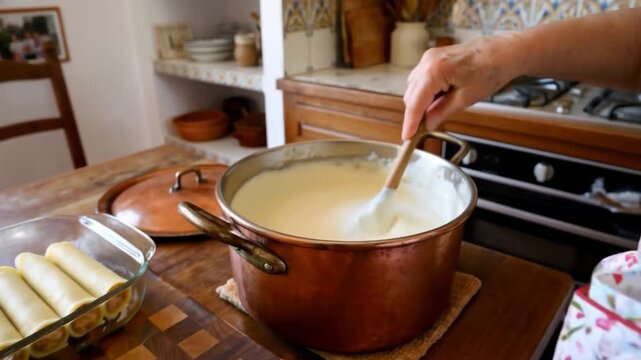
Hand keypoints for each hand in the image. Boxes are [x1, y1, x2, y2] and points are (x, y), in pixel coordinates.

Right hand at [402, 34, 519, 138]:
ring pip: (414, 88)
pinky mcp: (433, 58)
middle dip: (415, 113)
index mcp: (435, 70)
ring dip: (420, 103)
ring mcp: (429, 58)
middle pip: (411, 95)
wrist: (503, 52)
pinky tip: (438, 100)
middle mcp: (428, 61)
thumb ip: (441, 112)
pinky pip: (421, 80)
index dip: (410, 122)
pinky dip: (425, 93)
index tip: (407, 136)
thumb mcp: (465, 98)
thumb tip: (427, 124)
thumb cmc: (490, 70)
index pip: (415, 102)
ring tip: (435, 113)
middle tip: (422, 130)